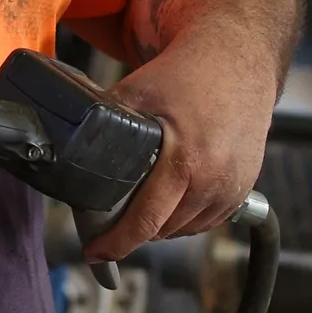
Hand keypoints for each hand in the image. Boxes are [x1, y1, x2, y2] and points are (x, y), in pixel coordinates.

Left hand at [85, 29, 274, 259]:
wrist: (237, 58)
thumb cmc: (187, 73)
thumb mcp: (136, 92)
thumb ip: (104, 122)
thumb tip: (66, 142)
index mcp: (186, 160)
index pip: (145, 220)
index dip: (115, 243)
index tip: (95, 254)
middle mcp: (215, 180)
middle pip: (163, 230)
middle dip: (133, 233)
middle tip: (109, 226)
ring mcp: (234, 187)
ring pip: (186, 229)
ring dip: (160, 227)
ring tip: (138, 212)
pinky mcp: (245, 188)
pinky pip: (208, 220)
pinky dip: (185, 219)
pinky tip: (169, 202)